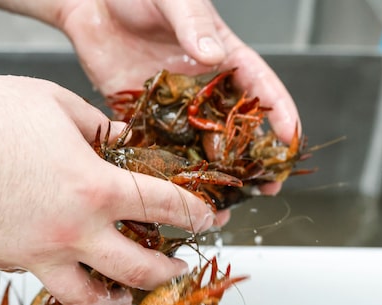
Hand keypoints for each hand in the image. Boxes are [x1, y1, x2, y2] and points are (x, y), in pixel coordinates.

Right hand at [0, 75, 217, 304]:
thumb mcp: (55, 106)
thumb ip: (101, 130)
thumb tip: (126, 145)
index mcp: (93, 188)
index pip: (163, 209)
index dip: (196, 214)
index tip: (210, 219)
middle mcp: (71, 233)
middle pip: (138, 270)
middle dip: (169, 271)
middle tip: (180, 267)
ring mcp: (36, 256)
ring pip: (89, 297)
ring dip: (116, 300)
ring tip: (126, 297)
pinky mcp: (6, 262)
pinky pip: (44, 277)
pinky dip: (63, 274)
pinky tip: (64, 262)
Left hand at [55, 0, 300, 194]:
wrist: (90, 1)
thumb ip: (193, 23)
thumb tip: (212, 55)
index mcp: (222, 56)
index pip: (260, 88)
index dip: (280, 114)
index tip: (291, 140)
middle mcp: (202, 86)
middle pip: (235, 129)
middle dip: (251, 161)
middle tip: (264, 189)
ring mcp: (174, 105)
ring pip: (200, 147)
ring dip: (212, 176)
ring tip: (220, 206)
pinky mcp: (143, 115)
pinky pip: (160, 148)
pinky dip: (168, 173)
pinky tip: (174, 196)